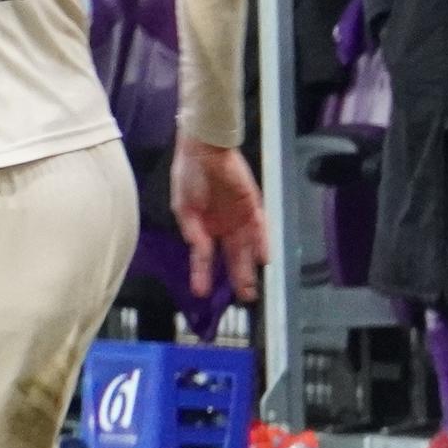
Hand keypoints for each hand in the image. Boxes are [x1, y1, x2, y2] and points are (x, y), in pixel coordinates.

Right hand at [171, 138, 269, 301]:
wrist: (204, 149)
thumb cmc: (189, 175)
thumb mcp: (184, 206)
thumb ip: (194, 230)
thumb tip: (199, 250)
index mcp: (204, 227)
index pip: (205, 257)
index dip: (203, 274)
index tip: (201, 293)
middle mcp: (223, 226)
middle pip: (232, 257)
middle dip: (236, 278)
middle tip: (243, 298)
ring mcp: (238, 217)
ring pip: (246, 248)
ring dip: (249, 268)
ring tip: (252, 288)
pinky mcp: (252, 206)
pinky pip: (259, 228)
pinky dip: (261, 243)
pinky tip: (263, 259)